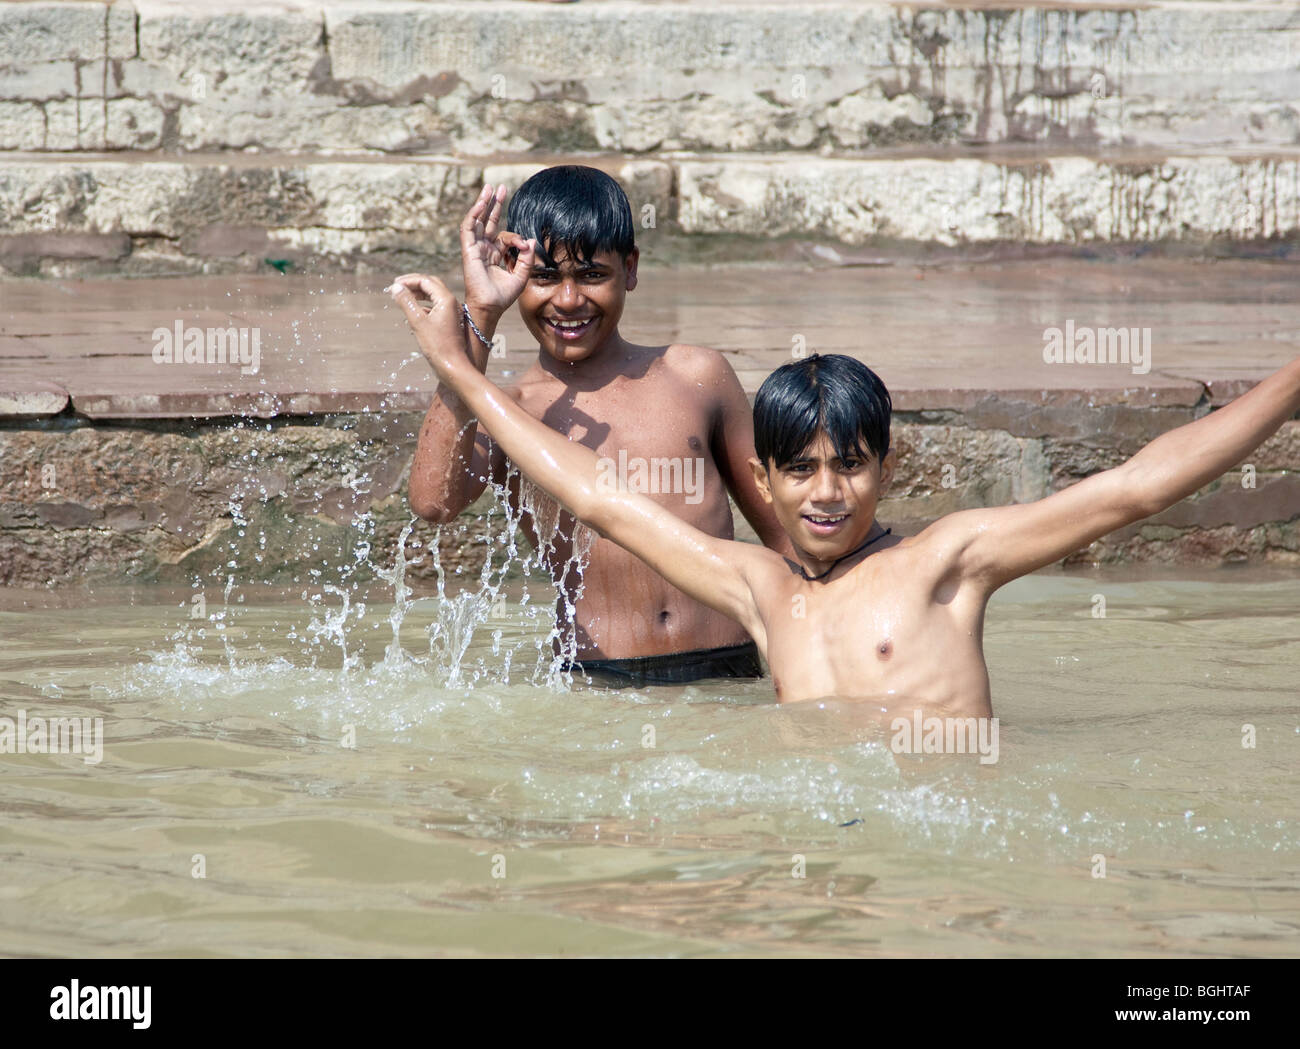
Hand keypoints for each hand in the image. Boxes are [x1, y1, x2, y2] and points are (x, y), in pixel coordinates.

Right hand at [389, 274, 472, 385]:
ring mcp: (451, 312)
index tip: (393, 286)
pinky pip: (434, 308)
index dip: (408, 281)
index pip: (425, 281)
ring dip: (417, 294)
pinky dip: (422, 306)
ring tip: (402, 298)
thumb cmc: (437, 346)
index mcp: (446, 299)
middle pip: (430, 285)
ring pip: (432, 296)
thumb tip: (395, 287)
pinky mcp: (448, 322)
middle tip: (396, 287)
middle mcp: (451, 303)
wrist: (452, 366)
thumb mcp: (417, 322)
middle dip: (413, 284)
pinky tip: (412, 312)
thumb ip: (406, 302)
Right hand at [460, 184, 535, 315]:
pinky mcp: (468, 249)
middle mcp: (483, 249)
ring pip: (478, 221)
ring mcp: (475, 248)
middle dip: (494, 204)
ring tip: (489, 188)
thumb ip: (526, 258)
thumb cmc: (503, 296)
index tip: (523, 243)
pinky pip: (469, 227)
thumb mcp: (521, 275)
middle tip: (500, 187)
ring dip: (483, 204)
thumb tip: (529, 240)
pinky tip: (482, 203)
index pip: (504, 236)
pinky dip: (475, 215)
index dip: (515, 237)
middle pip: (488, 221)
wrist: (491, 306)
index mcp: (494, 254)